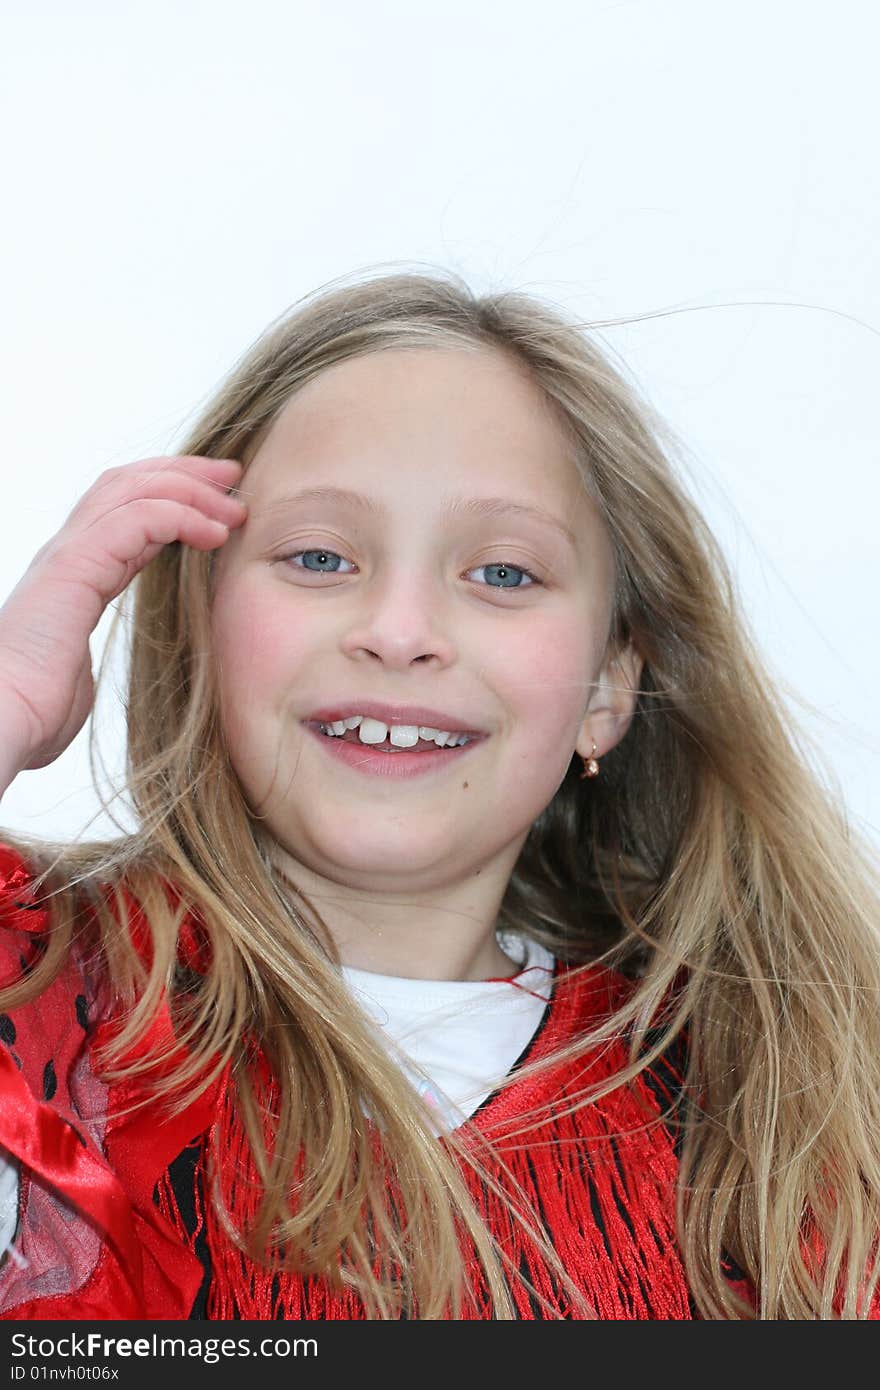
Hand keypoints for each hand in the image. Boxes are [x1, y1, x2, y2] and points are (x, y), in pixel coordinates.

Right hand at [0, 455, 245, 774]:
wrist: (1, 723)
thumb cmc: (34, 713)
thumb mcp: (76, 678)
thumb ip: (86, 664)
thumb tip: (89, 679)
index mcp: (74, 578)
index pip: (125, 512)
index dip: (173, 498)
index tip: (220, 503)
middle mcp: (68, 555)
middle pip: (128, 484)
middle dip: (185, 474)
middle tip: (233, 476)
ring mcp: (67, 555)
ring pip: (133, 490)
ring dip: (191, 490)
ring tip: (234, 505)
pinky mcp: (74, 566)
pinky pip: (137, 518)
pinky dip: (181, 515)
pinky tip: (213, 533)